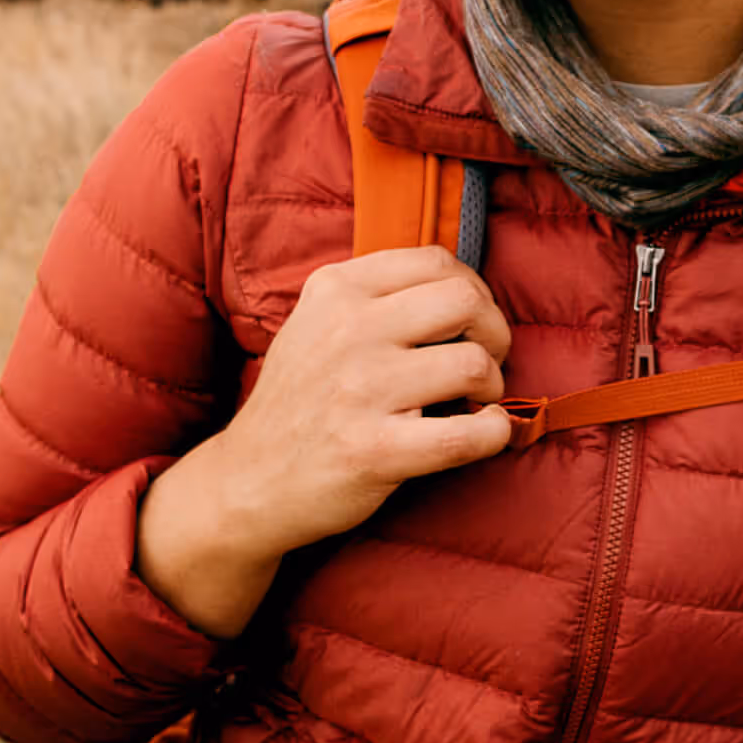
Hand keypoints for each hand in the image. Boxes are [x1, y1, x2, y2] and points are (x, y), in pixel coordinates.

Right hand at [206, 244, 515, 557]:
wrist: (248, 480)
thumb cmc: (301, 399)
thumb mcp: (316, 322)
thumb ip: (375, 295)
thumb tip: (463, 289)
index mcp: (335, 290)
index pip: (435, 261)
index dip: (473, 290)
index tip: (472, 322)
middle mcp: (346, 330)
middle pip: (464, 302)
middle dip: (493, 332)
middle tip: (485, 361)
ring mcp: (359, 390)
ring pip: (473, 364)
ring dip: (492, 385)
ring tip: (475, 401)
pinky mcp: (374, 450)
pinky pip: (465, 435)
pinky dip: (493, 433)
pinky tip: (486, 432)